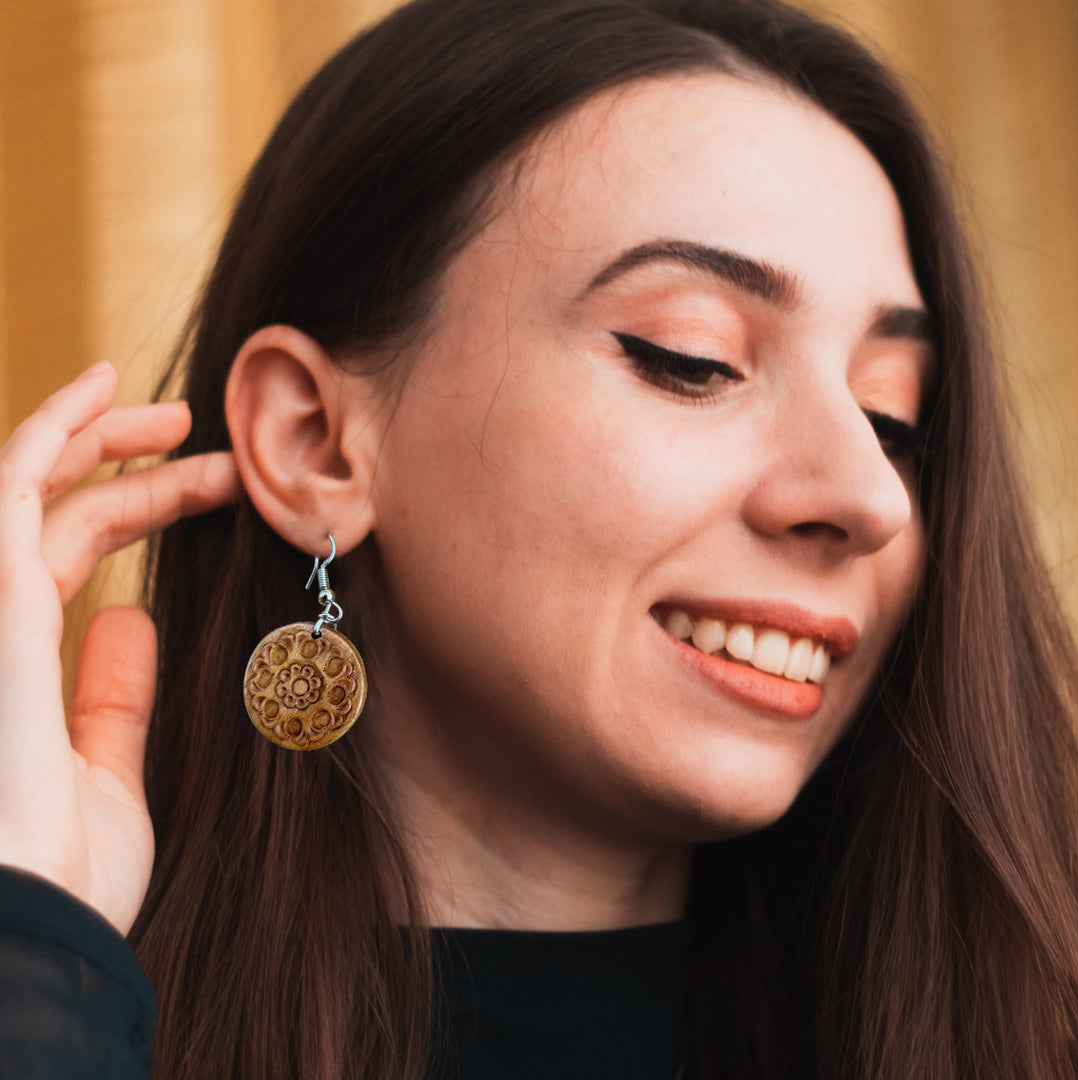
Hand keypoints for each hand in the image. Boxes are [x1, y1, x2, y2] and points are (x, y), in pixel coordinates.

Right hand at [0, 362, 239, 932]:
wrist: (35, 926)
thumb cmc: (66, 875)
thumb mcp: (105, 772)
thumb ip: (111, 697)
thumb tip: (130, 624)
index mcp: (19, 663)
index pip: (70, 561)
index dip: (135, 513)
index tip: (206, 490)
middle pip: (59, 519)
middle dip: (128, 471)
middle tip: (200, 443)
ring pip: (30, 489)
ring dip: (100, 437)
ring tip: (171, 413)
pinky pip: (11, 487)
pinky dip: (54, 429)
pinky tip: (103, 388)